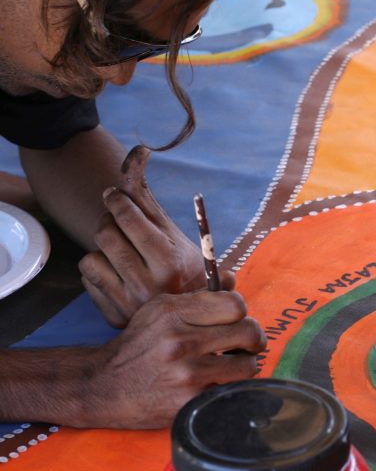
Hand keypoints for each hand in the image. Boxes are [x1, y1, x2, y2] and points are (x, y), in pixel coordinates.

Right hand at [74, 291, 265, 428]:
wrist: (104, 386)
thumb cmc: (140, 346)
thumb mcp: (159, 311)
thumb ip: (197, 300)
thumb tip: (234, 281)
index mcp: (173, 312)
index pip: (236, 304)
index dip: (241, 313)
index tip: (236, 321)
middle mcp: (180, 341)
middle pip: (249, 331)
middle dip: (253, 339)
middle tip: (246, 344)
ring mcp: (187, 373)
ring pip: (248, 364)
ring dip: (246, 365)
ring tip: (233, 364)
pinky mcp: (191, 400)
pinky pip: (232, 389)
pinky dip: (230, 386)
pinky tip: (218, 382)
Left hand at [79, 145, 233, 326]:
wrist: (193, 320)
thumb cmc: (184, 267)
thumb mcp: (174, 233)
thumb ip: (149, 196)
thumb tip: (137, 151)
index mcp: (171, 260)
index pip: (128, 217)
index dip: (117, 200)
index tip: (115, 196)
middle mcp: (150, 284)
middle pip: (105, 233)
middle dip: (110, 223)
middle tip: (118, 222)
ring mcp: (131, 303)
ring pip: (91, 257)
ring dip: (103, 250)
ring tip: (121, 253)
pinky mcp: (114, 317)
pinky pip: (87, 279)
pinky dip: (97, 272)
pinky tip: (116, 274)